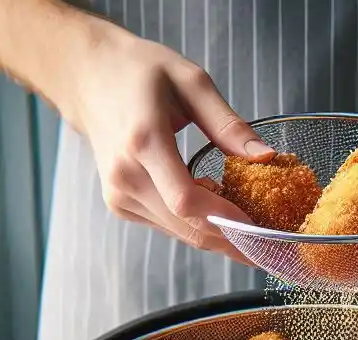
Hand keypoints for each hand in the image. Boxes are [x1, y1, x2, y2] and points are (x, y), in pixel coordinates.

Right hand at [69, 25, 274, 260]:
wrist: (88, 77)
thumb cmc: (139, 71)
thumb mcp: (191, 82)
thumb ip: (228, 124)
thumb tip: (265, 157)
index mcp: (143, 142)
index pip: (186, 200)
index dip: (226, 220)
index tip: (260, 229)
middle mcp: (126, 176)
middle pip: (187, 226)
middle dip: (231, 241)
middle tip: (270, 250)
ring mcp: (119, 196)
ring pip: (180, 233)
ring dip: (218, 238)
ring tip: (253, 239)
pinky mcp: (121, 205)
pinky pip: (169, 226)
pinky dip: (198, 227)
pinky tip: (221, 219)